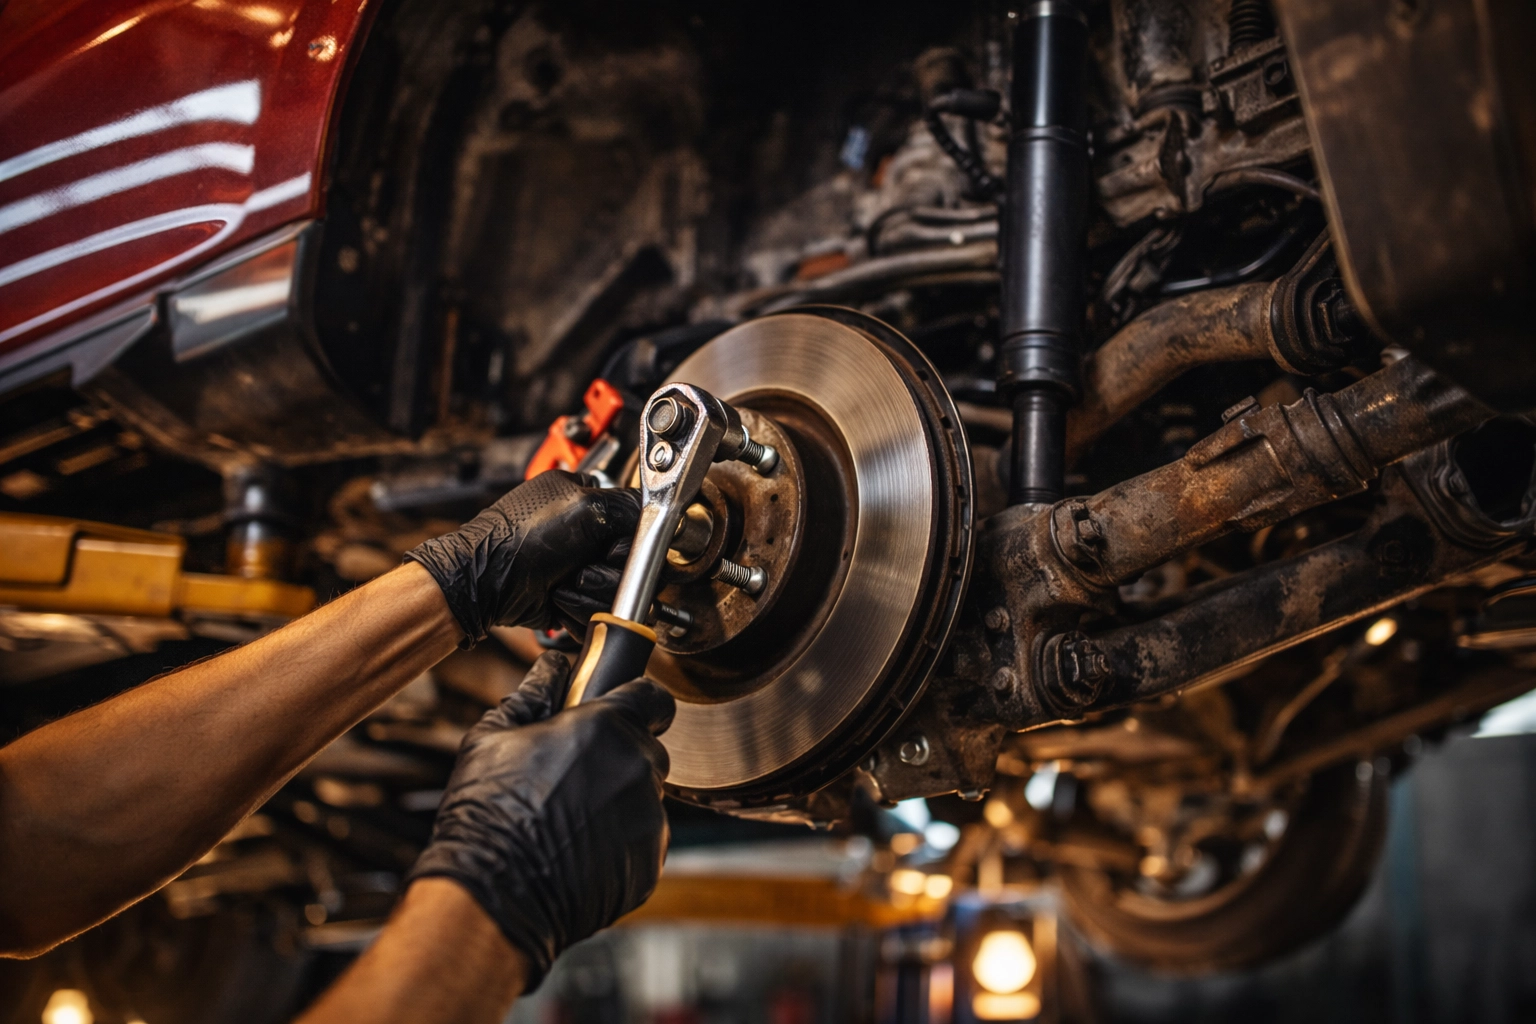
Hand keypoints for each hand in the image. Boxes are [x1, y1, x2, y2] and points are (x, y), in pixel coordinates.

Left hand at [405, 471, 638, 645]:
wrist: (482, 584)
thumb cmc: (517, 540)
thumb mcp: (582, 507)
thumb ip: (627, 506)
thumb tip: (657, 513)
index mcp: (589, 501)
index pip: (639, 524)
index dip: (632, 543)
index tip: (614, 548)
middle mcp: (587, 535)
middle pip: (632, 565)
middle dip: (608, 573)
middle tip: (580, 566)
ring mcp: (580, 568)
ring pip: (617, 594)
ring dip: (591, 595)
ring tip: (562, 584)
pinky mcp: (574, 599)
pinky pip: (598, 614)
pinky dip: (579, 612)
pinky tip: (558, 600)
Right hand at [407, 652, 675, 989]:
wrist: (494, 897)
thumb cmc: (488, 814)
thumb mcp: (493, 737)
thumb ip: (533, 693)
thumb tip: (552, 666)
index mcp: (607, 727)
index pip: (654, 696)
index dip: (639, 699)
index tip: (622, 708)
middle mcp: (638, 767)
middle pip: (647, 748)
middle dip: (619, 755)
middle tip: (574, 774)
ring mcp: (650, 818)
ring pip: (644, 796)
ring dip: (618, 801)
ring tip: (567, 820)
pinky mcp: (650, 862)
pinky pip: (642, 840)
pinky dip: (619, 843)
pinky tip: (577, 852)